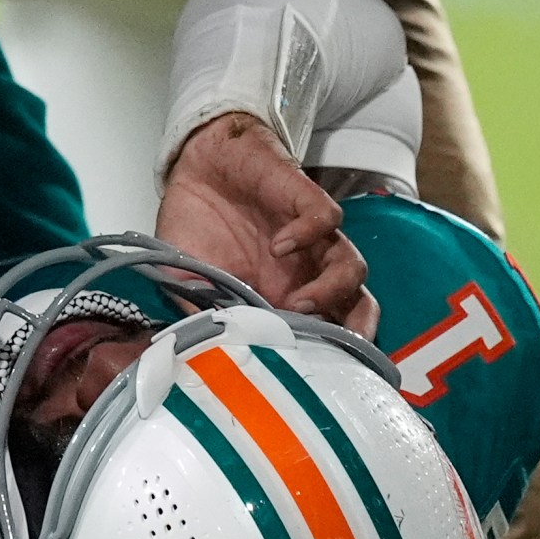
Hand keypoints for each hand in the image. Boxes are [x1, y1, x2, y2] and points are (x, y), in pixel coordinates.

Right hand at [157, 113, 374, 332]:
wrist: (194, 166)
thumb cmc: (194, 227)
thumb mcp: (184, 282)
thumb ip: (200, 315)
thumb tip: (210, 352)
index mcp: (280, 299)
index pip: (325, 333)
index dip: (325, 353)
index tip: (307, 373)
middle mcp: (304, 274)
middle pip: (355, 307)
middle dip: (353, 330)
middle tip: (330, 349)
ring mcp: (308, 238)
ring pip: (352, 268)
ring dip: (334, 289)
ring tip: (299, 302)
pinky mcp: (303, 198)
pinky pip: (327, 219)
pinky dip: (310, 234)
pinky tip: (279, 245)